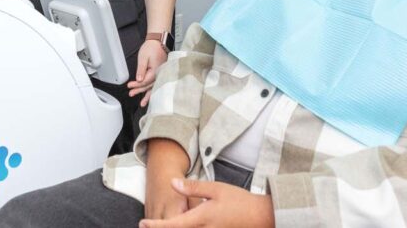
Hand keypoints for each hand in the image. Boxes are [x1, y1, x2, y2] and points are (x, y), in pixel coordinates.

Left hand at [129, 40, 167, 106]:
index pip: (145, 81)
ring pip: (154, 87)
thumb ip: (141, 69)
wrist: (158, 41)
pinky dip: (152, 90)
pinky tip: (149, 96)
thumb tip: (139, 80)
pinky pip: (156, 84)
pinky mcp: (161, 73)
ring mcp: (161, 74)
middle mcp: (160, 74)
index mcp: (156, 70)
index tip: (129, 86)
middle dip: (140, 91)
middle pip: (149, 86)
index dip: (136, 85)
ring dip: (147, 94)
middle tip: (131, 94)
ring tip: (142, 104)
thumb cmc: (151, 47)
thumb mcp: (143, 57)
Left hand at [139, 178, 274, 227]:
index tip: (143, 224)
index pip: (174, 225)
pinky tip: (185, 225)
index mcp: (202, 218)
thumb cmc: (239, 201)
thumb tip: (172, 183)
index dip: (156, 226)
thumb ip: (193, 188)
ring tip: (165, 224)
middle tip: (149, 224)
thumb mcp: (215, 189)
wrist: (263, 217)